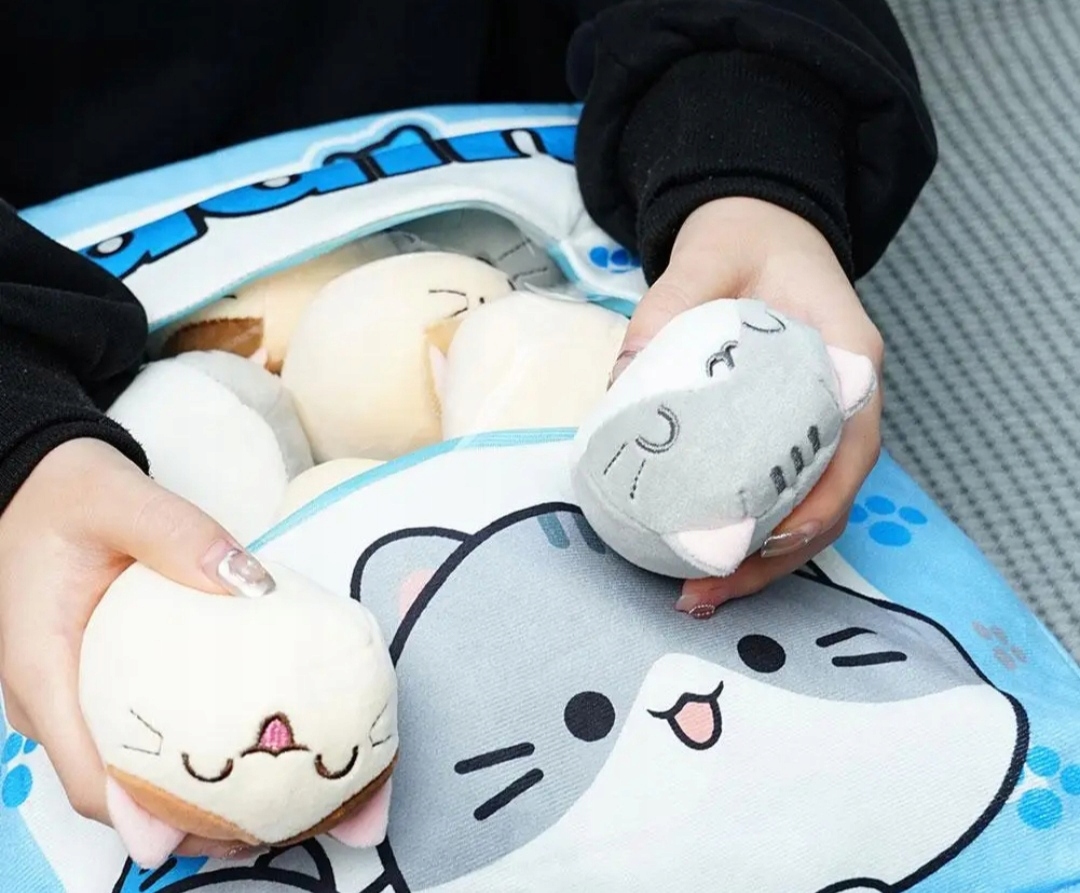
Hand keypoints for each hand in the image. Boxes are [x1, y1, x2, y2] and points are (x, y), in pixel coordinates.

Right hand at [0, 438, 265, 858]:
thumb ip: (182, 535)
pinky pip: (137, 739)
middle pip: (117, 795)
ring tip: (272, 794)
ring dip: (192, 795)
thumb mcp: (120, 498)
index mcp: (43, 670)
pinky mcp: (95, 685)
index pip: (94, 781)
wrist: (33, 484)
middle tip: (277, 816)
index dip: (160, 820)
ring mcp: (70, 698)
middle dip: (191, 819)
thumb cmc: (68, 494)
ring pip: (128, 774)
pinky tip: (242, 747)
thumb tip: (253, 586)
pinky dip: (186, 756)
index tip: (234, 825)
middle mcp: (51, 701)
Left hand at [613, 197, 883, 614]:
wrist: (761, 231)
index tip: (769, 537)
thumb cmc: (746, 240)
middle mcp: (847, 400)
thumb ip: (668, 306)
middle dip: (777, 557)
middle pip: (833, 496)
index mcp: (848, 353)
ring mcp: (823, 425)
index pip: (855, 440)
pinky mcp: (790, 437)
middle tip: (707, 591)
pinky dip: (748, 536)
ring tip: (697, 596)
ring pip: (810, 510)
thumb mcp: (707, 255)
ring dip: (761, 563)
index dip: (822, 500)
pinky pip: (781, 495)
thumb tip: (621, 384)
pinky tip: (701, 560)